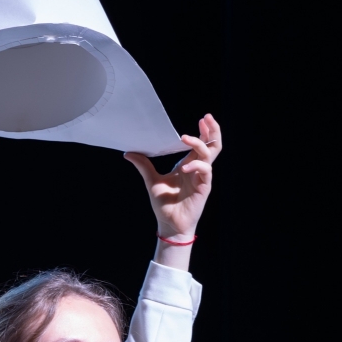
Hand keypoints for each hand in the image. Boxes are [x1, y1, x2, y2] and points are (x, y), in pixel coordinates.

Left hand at [124, 114, 220, 238]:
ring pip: (210, 155)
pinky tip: (183, 167)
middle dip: (212, 131)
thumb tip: (128, 153)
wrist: (169, 224)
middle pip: (213, 146)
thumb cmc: (164, 204)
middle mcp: (197, 169)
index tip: (202, 119)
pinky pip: (205, 171)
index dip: (204, 131)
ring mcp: (202, 177)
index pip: (202, 144)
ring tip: (186, 138)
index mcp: (188, 165)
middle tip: (206, 118)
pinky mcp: (204, 187)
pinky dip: (196, 165)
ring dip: (200, 143)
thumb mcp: (152, 181)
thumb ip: (144, 166)